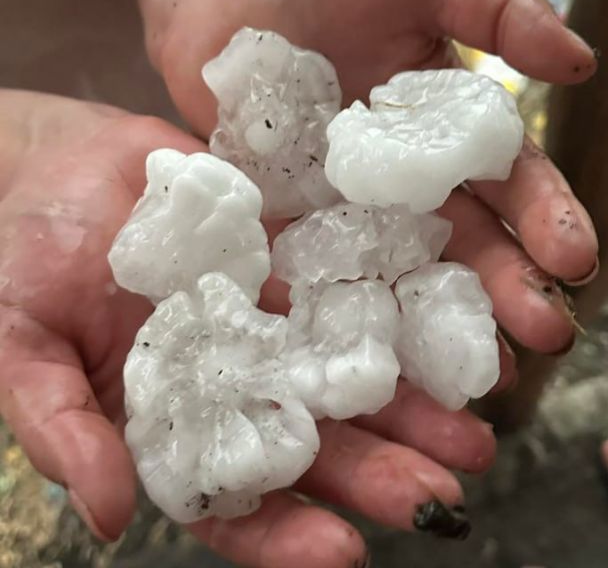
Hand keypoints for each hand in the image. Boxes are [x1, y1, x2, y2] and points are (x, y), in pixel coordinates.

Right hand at [0, 95, 505, 565]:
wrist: (43, 165)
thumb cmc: (13, 265)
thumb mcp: (19, 346)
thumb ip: (60, 425)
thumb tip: (107, 518)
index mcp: (177, 422)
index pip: (237, 498)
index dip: (288, 532)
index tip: (346, 554)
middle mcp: (242, 377)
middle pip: (321, 440)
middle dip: (382, 470)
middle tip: (446, 493)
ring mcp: (277, 314)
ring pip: (356, 368)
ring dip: (415, 403)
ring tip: (476, 430)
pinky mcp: (299, 247)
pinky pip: (361, 276)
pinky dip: (407, 300)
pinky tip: (457, 320)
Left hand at [155, 0, 599, 360]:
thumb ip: (498, 11)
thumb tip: (584, 63)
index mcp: (459, 136)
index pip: (517, 186)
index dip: (549, 220)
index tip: (575, 257)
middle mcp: (417, 192)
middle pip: (475, 250)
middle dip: (517, 292)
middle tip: (552, 333)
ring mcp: (353, 225)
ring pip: (412, 286)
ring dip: (452, 333)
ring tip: (487, 378)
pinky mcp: (287, 243)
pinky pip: (324, 294)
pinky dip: (355, 335)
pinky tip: (383, 374)